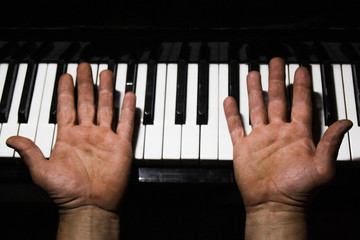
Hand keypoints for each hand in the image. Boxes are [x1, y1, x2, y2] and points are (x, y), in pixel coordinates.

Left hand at [7, 63, 135, 212]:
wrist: (90, 205)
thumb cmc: (66, 192)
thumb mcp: (42, 171)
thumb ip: (30, 152)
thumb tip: (10, 139)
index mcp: (68, 137)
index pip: (66, 107)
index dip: (65, 91)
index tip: (65, 75)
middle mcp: (87, 134)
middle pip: (86, 102)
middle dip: (86, 83)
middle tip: (85, 67)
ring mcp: (105, 138)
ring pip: (106, 107)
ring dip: (106, 90)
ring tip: (106, 74)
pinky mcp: (121, 145)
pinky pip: (125, 124)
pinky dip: (128, 110)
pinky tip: (128, 96)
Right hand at [224, 58, 351, 238]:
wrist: (273, 205)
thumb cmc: (299, 190)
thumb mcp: (322, 167)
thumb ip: (331, 143)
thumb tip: (346, 122)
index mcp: (298, 135)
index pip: (301, 104)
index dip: (302, 86)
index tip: (302, 69)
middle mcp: (279, 133)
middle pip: (278, 99)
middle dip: (277, 79)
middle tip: (276, 62)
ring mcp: (260, 139)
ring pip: (257, 108)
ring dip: (254, 91)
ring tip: (252, 73)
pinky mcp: (244, 148)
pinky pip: (236, 127)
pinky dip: (231, 114)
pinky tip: (230, 100)